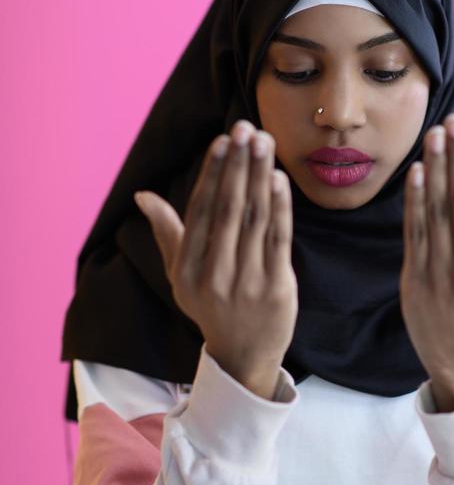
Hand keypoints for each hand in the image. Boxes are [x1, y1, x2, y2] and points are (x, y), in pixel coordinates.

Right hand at [133, 120, 298, 394]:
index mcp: (186, 270)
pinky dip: (280, 207)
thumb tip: (142, 196)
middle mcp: (213, 277)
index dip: (211, 173)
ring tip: (265, 142)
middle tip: (247, 129)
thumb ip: (167, 232)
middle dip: (237, 165)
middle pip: (227, 209)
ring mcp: (246, 284)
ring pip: (253, 219)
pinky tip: (279, 179)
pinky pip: (278, 240)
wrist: (244, 355)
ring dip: (260, 176)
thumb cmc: (211, 305)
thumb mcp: (180, 275)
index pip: (200, 211)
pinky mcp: (276, 288)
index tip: (222, 141)